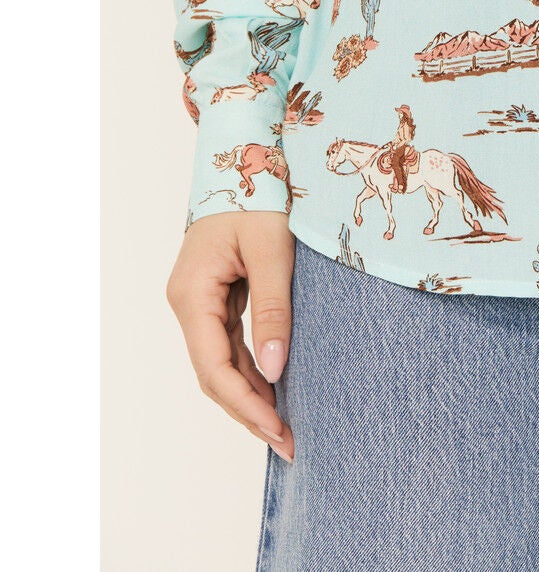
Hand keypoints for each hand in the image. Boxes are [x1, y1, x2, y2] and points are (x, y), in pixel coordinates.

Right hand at [166, 212, 295, 461]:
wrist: (244, 155)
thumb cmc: (257, 196)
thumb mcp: (272, 251)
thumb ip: (273, 309)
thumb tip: (276, 369)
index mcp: (192, 294)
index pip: (213, 367)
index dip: (245, 404)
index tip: (278, 430)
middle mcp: (188, 303)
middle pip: (214, 373)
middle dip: (248, 410)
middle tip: (289, 443)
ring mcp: (199, 301)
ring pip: (220, 362)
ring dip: (251, 394)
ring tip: (285, 427)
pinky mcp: (216, 296)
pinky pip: (229, 343)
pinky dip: (252, 368)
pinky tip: (275, 388)